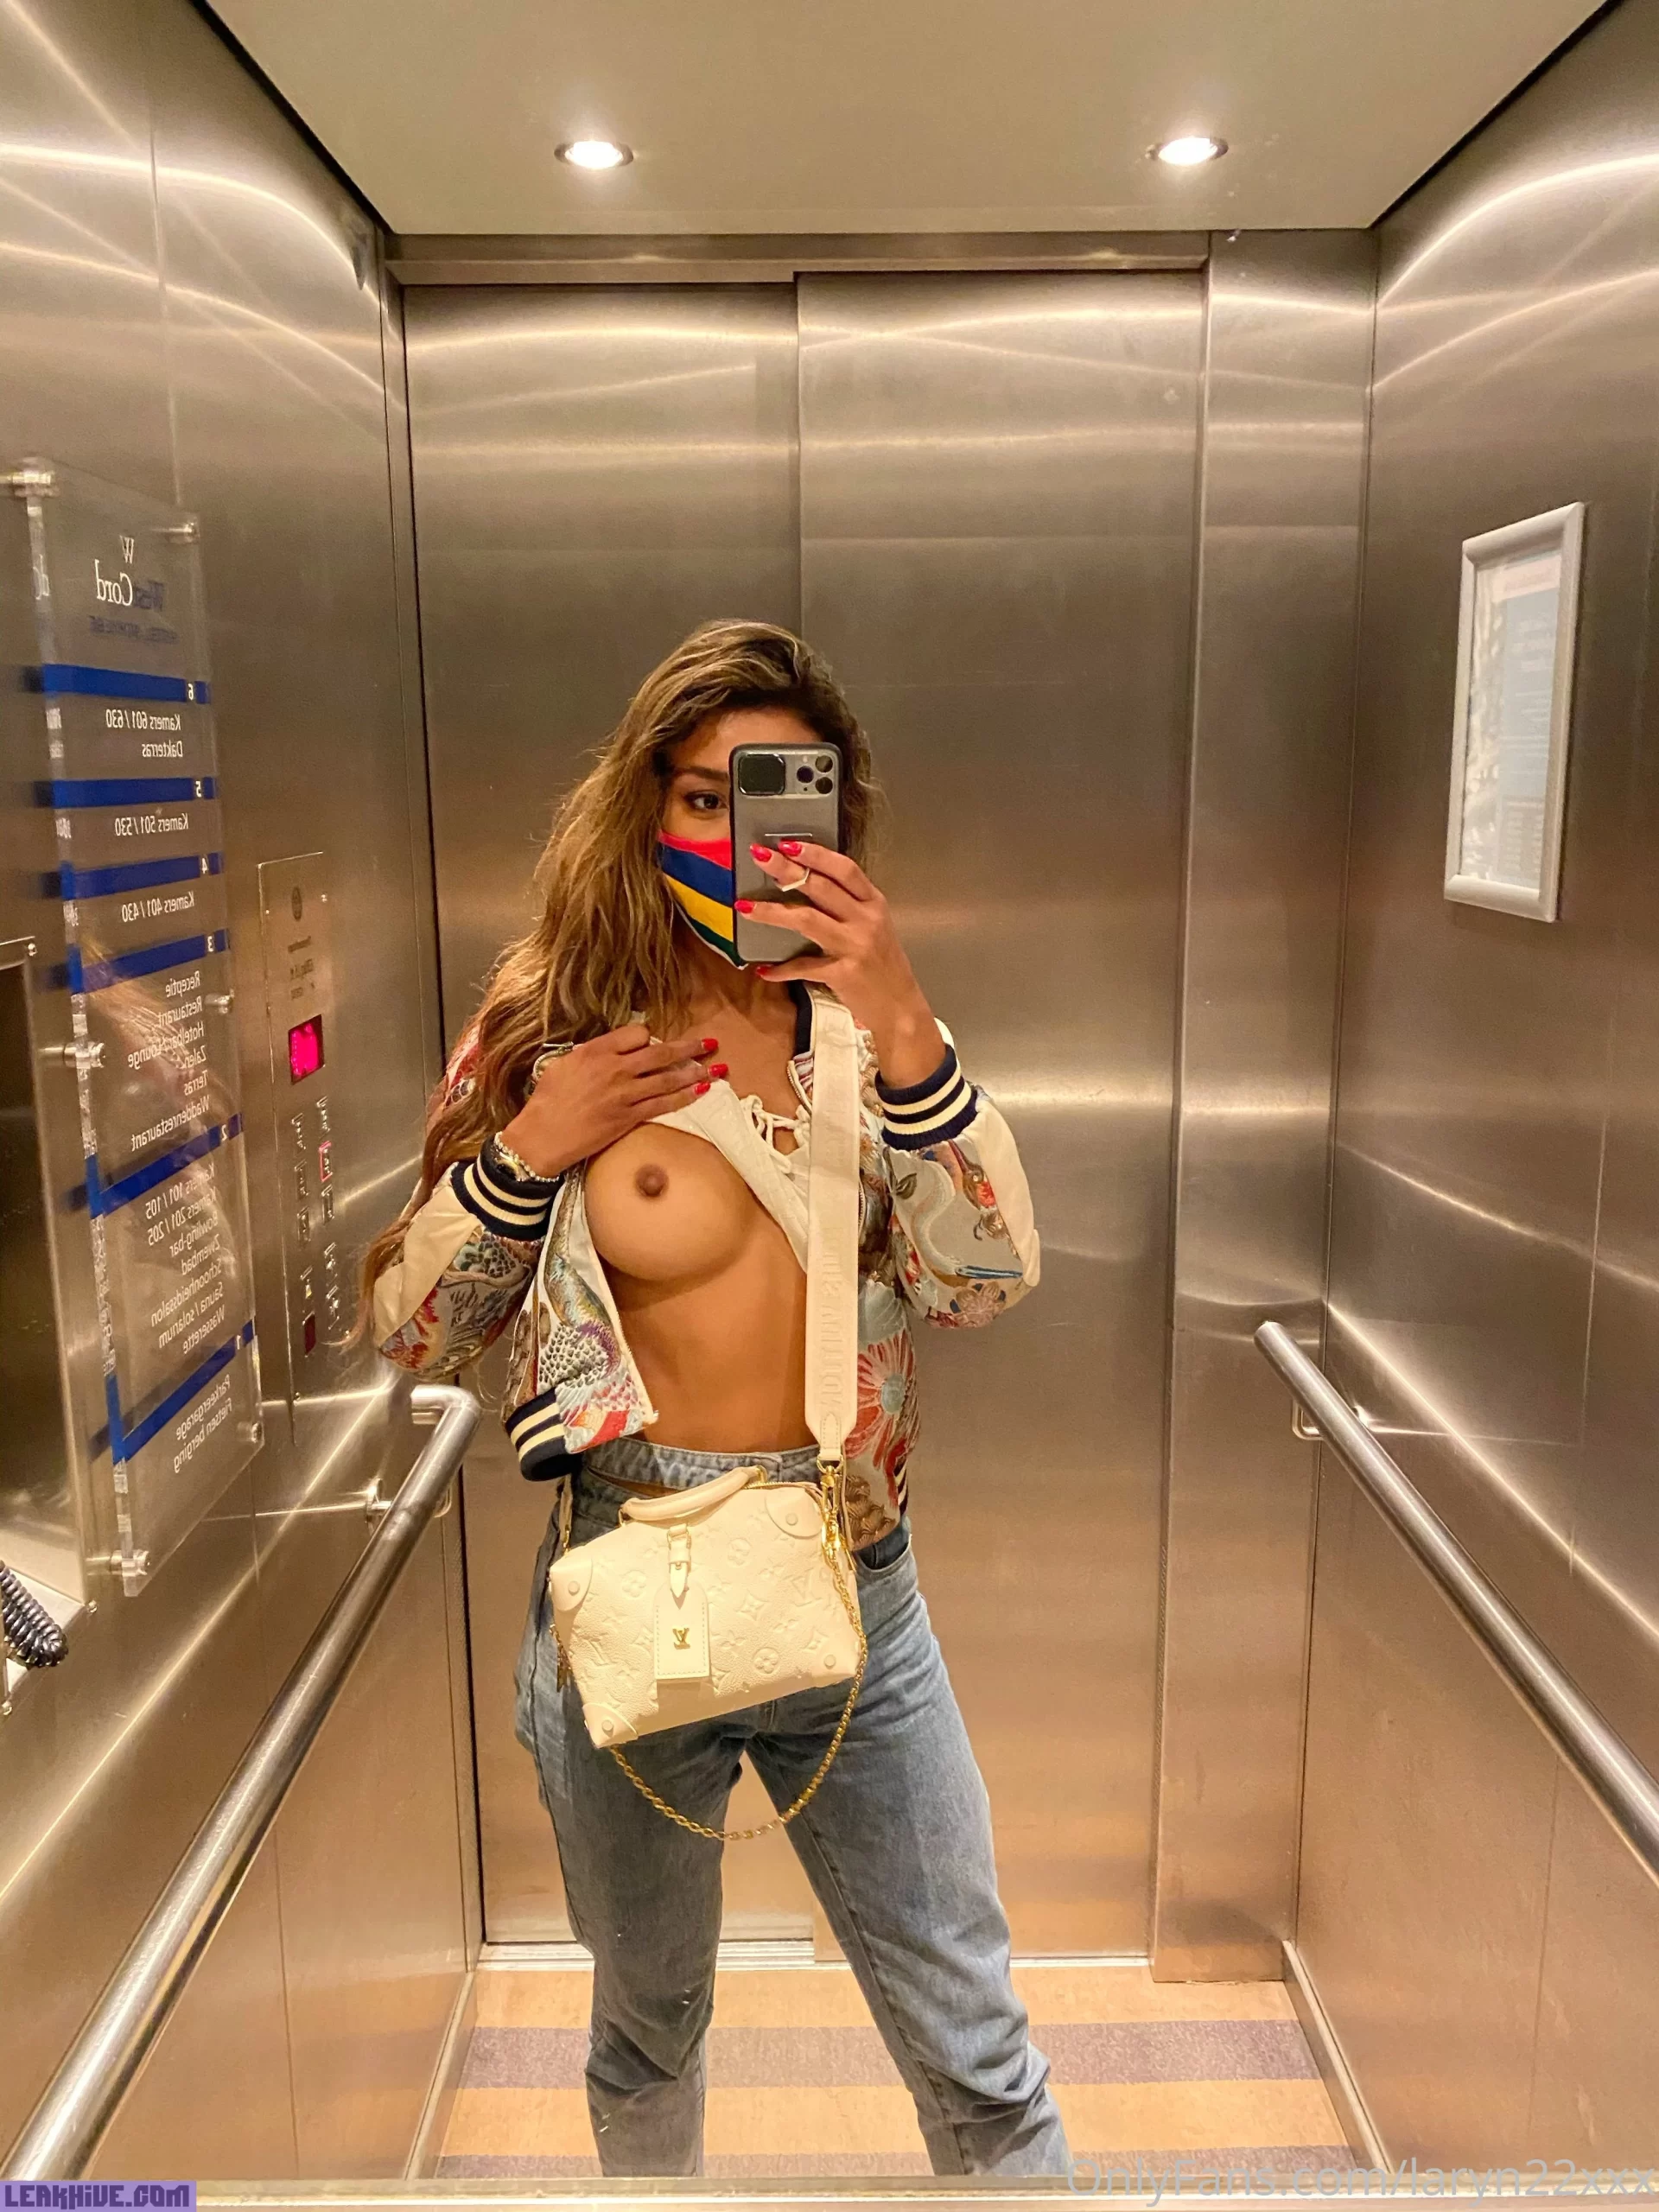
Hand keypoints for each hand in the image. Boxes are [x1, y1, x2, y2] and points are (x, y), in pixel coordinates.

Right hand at [498, 1025, 721, 1177]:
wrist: (542, 1136)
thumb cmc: (547, 1101)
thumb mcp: (562, 1065)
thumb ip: (590, 1055)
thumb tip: (609, 1052)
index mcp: (596, 1051)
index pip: (636, 1033)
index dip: (649, 1036)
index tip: (654, 1040)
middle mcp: (614, 1069)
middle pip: (660, 1052)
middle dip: (689, 1047)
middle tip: (709, 1042)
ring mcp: (624, 1094)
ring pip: (668, 1078)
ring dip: (696, 1071)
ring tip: (717, 1066)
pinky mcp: (628, 1118)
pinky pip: (663, 1104)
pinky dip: (684, 1096)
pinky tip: (701, 1091)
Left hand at [737, 841, 943, 1087]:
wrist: (900, 1007)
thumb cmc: (883, 966)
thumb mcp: (874, 928)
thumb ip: (848, 907)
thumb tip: (806, 885)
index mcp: (874, 904)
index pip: (845, 869)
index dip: (816, 854)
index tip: (787, 843)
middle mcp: (866, 921)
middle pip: (821, 887)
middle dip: (786, 869)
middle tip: (759, 856)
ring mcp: (855, 947)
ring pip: (807, 919)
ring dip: (773, 912)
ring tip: (745, 907)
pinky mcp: (843, 974)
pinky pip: (804, 967)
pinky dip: (782, 969)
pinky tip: (764, 970)